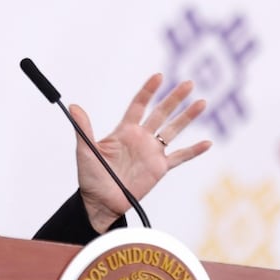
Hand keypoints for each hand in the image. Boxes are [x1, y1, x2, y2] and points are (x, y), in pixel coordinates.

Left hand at [71, 74, 211, 232]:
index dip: (148, 91)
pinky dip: (193, 151)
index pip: (139, 105)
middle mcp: (141, 138)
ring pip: (173, 130)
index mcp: (124, 131)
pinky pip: (179, 157)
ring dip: (187, 118)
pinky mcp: (159, 168)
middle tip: (188, 83)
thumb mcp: (85, 151)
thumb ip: (83, 129)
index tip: (158, 76)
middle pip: (161, 113)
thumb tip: (73, 107)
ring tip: (201, 103)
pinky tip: (207, 143)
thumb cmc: (90, 177)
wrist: (100, 202)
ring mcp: (152, 152)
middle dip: (174, 98)